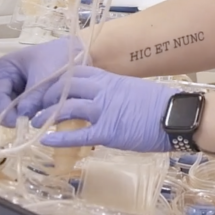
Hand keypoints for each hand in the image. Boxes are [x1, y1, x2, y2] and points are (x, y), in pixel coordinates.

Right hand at [0, 36, 85, 126]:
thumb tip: (23, 116)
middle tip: (28, 124)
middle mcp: (7, 80)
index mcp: (4, 68)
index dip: (3, 110)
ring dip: (26, 114)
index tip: (16, 122)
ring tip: (41, 116)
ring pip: (16, 109)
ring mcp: (19, 89)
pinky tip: (46, 114)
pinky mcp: (30, 97)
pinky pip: (28, 109)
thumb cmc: (60, 59)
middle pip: (4, 104)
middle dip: (15, 114)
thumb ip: (33, 97)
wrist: (80, 54)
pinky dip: (35, 113)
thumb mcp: (45, 76)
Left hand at [31, 67, 178, 152]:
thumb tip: (105, 100)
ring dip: (47, 115)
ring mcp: (105, 111)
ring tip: (36, 122)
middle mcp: (104, 92)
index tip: (48, 86)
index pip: (78, 73)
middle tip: (37, 105)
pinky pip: (78, 135)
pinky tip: (46, 141)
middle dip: (48, 96)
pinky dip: (59, 138)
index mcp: (111, 80)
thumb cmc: (161, 106)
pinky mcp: (109, 131)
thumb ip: (115, 93)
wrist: (178, 116)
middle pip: (66, 88)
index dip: (59, 79)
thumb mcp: (134, 91)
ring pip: (67, 108)